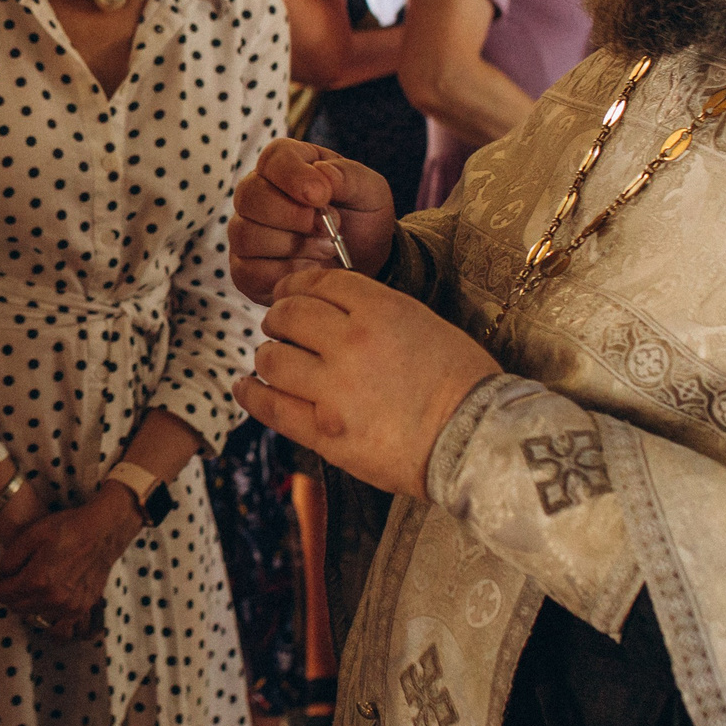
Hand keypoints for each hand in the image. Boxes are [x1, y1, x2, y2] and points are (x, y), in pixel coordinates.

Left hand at [0, 495, 138, 638]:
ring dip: (28, 604)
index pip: (2, 594)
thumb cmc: (66, 529)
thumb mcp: (30, 535)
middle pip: (16, 608)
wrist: (102, 533)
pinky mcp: (81, 609)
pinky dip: (48, 616)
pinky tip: (49, 600)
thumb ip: (9, 560)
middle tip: (17, 578)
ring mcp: (68, 607)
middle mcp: (52, 599)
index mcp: (37, 580)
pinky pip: (57, 625)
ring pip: (33, 617)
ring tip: (34, 587)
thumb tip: (2, 578)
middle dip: (11, 594)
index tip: (5, 573)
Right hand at [228, 139, 397, 305]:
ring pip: (247, 235)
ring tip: (326, 249)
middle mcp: (257, 193)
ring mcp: (246, 231)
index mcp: (287, 164)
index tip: (321, 196)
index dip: (293, 176)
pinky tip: (310, 268)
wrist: (364, 262)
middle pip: (250, 196)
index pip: (272, 158)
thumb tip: (322, 174)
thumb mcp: (370, 191)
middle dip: (293, 216)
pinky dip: (286, 273)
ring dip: (293, 247)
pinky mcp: (246, 269)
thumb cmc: (361, 219)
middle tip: (328, 228)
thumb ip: (349, 176)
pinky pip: (250, 272)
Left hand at [231, 268, 498, 499]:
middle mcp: (351, 343)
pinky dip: (251, 393)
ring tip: (272, 360)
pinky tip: (247, 387)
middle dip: (278, 318)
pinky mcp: (325, 432)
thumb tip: (330, 310)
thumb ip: (374, 312)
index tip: (289, 293)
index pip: (319, 283)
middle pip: (288, 315)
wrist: (479, 442)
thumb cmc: (463, 383)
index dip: (296, 285)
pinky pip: (270, 406)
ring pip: (272, 359)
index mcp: (381, 310)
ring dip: (268, 356)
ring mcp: (334, 390)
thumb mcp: (423, 323)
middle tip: (278, 327)